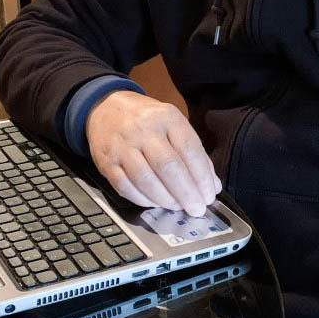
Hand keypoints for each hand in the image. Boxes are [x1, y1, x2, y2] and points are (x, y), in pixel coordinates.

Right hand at [86, 89, 220, 215]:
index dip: (202, 177)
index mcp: (166, 117)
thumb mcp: (173, 125)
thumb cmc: (146, 120)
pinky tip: (156, 203)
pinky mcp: (106, 162)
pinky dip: (144, 200)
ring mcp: (122, 146)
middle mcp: (143, 129)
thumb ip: (194, 154)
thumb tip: (212, 185)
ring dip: (166, 199)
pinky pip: (126, 187)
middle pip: (168, 166)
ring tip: (178, 207)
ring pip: (146, 180)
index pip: (189, 149)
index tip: (209, 195)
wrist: (106, 108)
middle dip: (186, 193)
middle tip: (197, 209)